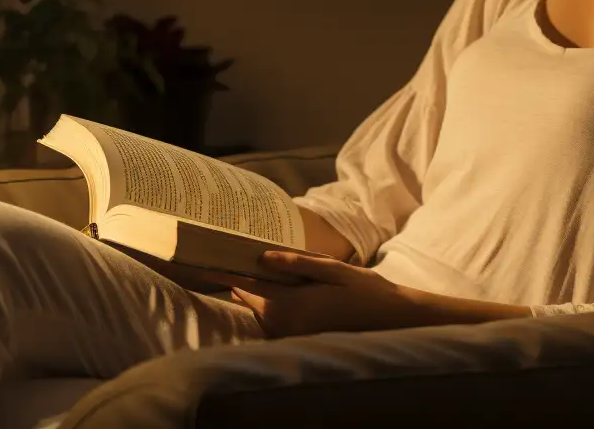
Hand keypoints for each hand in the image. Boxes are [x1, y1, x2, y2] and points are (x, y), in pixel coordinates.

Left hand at [230, 251, 426, 337]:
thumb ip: (297, 264)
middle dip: (241, 279)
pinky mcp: (300, 339)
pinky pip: (274, 321)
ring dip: (258, 294)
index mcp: (291, 304)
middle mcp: (286, 324)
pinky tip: (282, 288)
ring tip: (257, 267)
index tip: (201, 263)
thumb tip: (262, 257)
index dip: (224, 272)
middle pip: (250, 300)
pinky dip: (270, 306)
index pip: (247, 286)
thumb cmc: (365, 290)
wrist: (391, 321)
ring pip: (261, 312)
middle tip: (231, 254)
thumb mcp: (332, 269)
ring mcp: (292, 335)